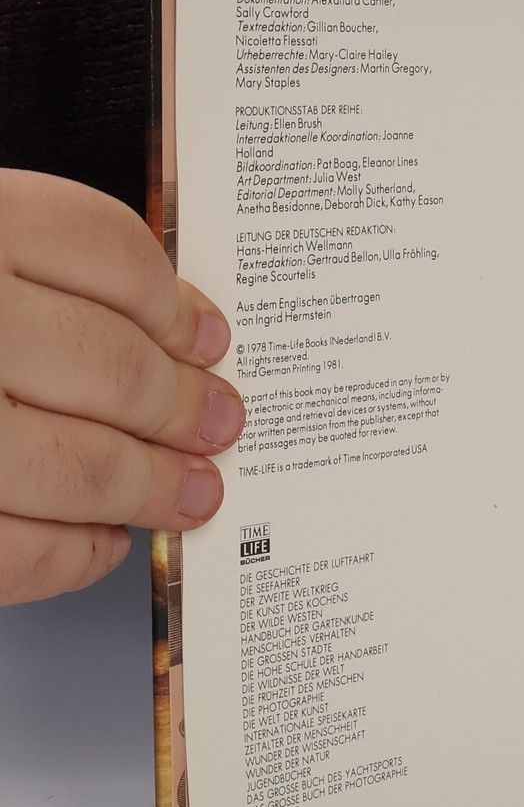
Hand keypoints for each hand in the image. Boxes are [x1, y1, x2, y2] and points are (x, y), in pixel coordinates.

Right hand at [0, 170, 239, 603]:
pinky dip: (71, 554)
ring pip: (68, 461)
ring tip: (188, 490)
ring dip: (146, 485)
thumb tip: (160, 323)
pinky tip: (98, 541)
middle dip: (180, 406)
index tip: (209, 336)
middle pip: (104, 364)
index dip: (174, 302)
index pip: (102, 251)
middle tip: (219, 423)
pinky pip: (8, 549)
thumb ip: (22, 265)